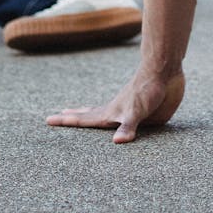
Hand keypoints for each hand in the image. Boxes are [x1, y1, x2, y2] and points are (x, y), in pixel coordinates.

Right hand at [46, 69, 185, 143]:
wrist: (164, 70)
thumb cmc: (148, 88)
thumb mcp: (138, 110)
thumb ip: (128, 125)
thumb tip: (117, 142)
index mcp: (111, 113)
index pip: (85, 120)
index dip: (67, 121)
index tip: (48, 119)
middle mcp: (116, 112)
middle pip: (89, 116)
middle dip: (72, 118)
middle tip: (54, 117)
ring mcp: (127, 110)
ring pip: (104, 115)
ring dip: (89, 116)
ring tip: (76, 115)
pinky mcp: (142, 111)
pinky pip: (125, 121)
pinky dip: (116, 123)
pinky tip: (117, 124)